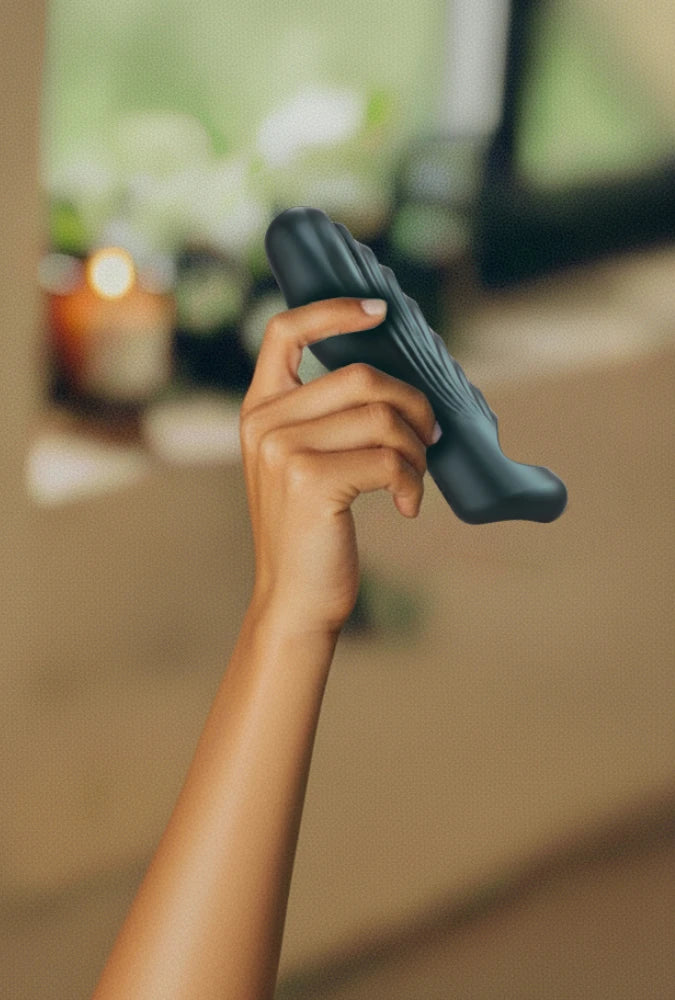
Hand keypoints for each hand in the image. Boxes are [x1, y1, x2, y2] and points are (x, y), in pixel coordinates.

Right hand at [239, 297, 438, 636]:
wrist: (295, 598)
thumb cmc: (313, 531)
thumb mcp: (305, 464)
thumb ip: (328, 419)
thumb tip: (400, 384)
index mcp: (260, 410)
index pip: (285, 331)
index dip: (334, 311)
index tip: (380, 312)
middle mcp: (264, 422)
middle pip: (362, 376)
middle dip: (413, 405)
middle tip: (432, 438)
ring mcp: (283, 449)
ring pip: (383, 418)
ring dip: (418, 449)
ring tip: (417, 477)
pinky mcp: (311, 479)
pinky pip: (389, 459)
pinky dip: (413, 481)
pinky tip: (408, 505)